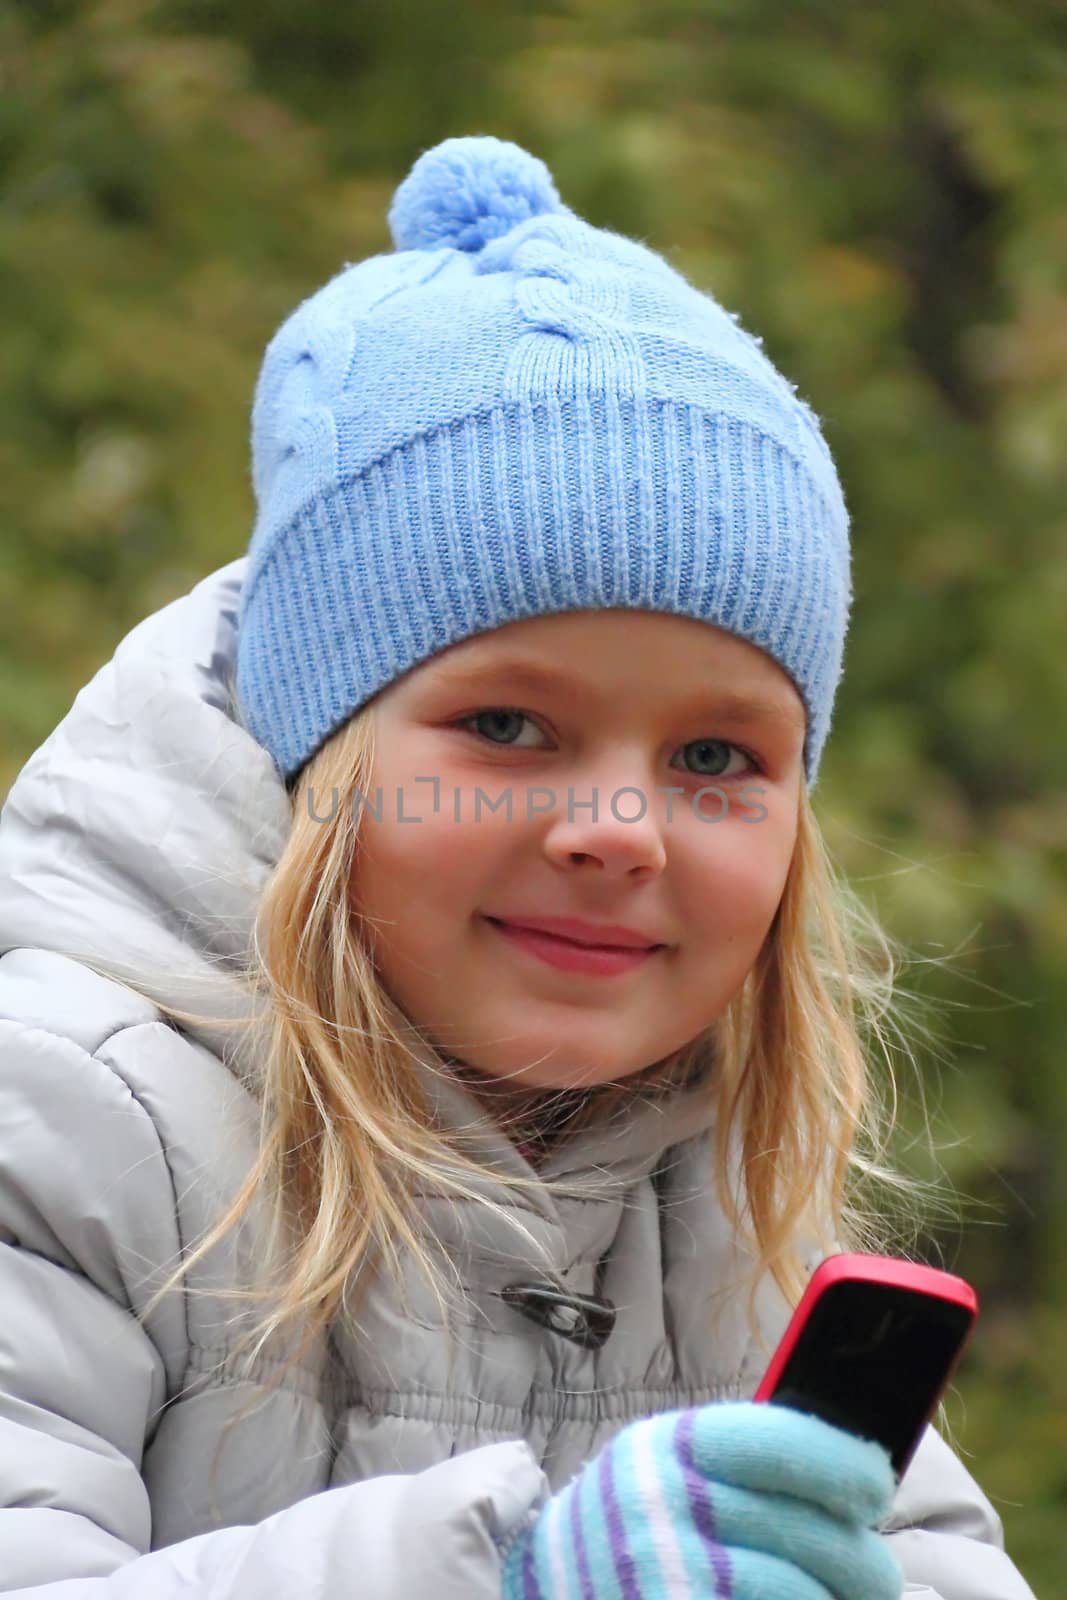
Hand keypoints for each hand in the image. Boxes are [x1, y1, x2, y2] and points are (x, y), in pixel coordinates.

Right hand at [502, 1400, 902, 1598]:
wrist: (558, 1587)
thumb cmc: (640, 1526)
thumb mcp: (672, 1473)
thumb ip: (742, 1464)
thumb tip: (852, 1467)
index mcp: (668, 1450)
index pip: (776, 1441)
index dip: (840, 1462)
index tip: (877, 1486)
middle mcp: (661, 1507)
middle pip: (801, 1530)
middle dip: (858, 1558)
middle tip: (875, 1573)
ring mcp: (665, 1573)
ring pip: (794, 1592)